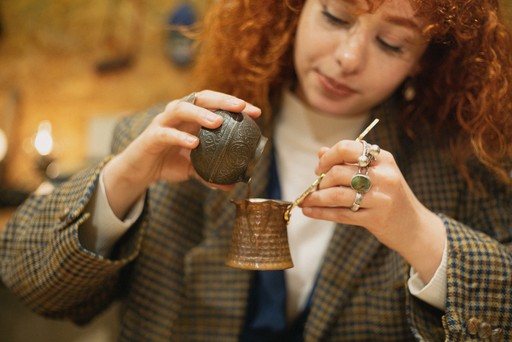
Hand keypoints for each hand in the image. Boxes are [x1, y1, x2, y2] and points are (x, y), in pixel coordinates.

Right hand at [103, 90, 260, 217]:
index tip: (256, 112)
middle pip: (200, 98)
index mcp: (191, 117)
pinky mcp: (151, 137)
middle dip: (222, 100)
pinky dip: (180, 137)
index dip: (234, 105)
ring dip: (200, 114)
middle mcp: (177, 114)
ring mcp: (163, 123)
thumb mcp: (193, 168)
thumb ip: (210, 173)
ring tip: (218, 122)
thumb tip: (232, 185)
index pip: (215, 103)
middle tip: (241, 107)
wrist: (140, 171)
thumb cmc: (168, 162)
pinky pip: (165, 134)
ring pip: (180, 109)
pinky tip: (194, 143)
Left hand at [300, 140, 445, 281]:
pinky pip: (340, 214)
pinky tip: (308, 211)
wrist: (414, 227)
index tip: (319, 168)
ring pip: (337, 195)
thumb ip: (349, 162)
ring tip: (306, 200)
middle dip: (321, 181)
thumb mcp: (377, 174)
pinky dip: (320, 212)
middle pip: (339, 173)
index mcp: (384, 159)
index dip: (328, 157)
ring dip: (316, 198)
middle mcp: (384, 176)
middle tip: (315, 187)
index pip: (348, 148)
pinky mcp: (375, 219)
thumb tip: (321, 152)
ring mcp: (381, 198)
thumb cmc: (389, 196)